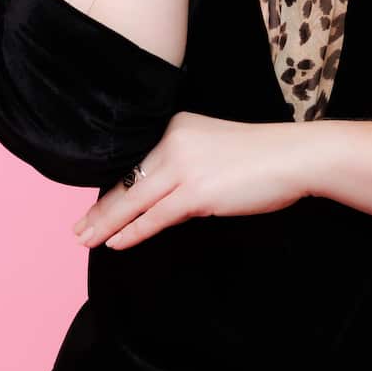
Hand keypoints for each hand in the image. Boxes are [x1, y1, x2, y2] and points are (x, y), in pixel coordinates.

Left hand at [70, 112, 312, 250]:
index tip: (93, 206)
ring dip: (106, 223)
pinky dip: (132, 231)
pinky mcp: (195, 192)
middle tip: (76, 229)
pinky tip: (116, 242)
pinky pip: (154, 217)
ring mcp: (183, 167)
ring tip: (85, 240)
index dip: (111, 188)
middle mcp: (173, 142)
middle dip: (99, 209)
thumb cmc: (264, 157)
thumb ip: (188, 164)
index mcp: (176, 128)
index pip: (135, 162)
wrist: (295, 157)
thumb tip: (167, 197)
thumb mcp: (215, 149)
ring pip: (133, 200)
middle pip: (126, 180)